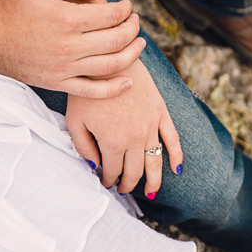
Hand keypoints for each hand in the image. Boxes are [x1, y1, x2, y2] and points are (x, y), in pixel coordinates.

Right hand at [0, 0, 143, 98]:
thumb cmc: (8, 4)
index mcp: (66, 19)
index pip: (111, 15)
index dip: (125, 9)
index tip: (127, 6)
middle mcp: (68, 46)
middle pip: (117, 40)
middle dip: (132, 29)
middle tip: (134, 22)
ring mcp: (62, 68)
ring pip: (111, 65)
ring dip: (131, 54)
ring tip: (138, 44)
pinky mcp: (55, 83)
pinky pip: (91, 91)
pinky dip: (113, 89)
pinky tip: (128, 82)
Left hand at [65, 59, 182, 195]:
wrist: (108, 60)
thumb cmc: (86, 91)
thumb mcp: (74, 121)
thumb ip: (83, 148)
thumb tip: (94, 167)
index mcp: (112, 142)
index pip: (113, 172)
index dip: (108, 180)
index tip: (105, 182)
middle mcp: (135, 138)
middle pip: (135, 172)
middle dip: (128, 184)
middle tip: (122, 189)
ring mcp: (151, 126)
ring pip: (155, 162)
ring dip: (153, 180)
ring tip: (149, 192)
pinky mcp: (161, 112)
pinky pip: (172, 139)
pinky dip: (176, 156)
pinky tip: (177, 169)